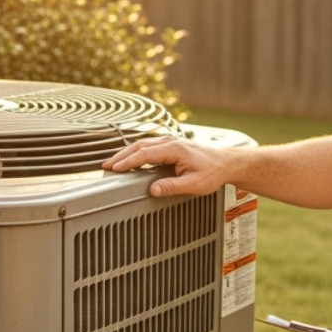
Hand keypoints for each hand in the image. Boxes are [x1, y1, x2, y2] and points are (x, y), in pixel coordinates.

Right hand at [102, 135, 235, 197]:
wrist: (225, 163)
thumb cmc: (212, 172)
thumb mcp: (194, 184)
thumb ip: (173, 187)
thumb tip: (154, 190)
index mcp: (175, 149)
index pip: (145, 154)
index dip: (128, 162)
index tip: (115, 169)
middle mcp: (170, 142)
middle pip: (139, 146)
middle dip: (121, 156)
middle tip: (106, 166)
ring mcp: (169, 141)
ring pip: (142, 144)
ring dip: (126, 153)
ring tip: (112, 163)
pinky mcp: (170, 145)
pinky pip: (148, 146)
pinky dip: (135, 152)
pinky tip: (128, 159)